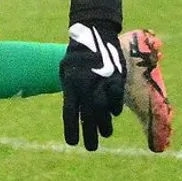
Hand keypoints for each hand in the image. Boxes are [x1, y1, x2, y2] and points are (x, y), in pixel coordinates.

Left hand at [61, 23, 125, 149]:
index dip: (71, 130)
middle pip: (87, 116)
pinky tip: (114, 114)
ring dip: (104, 125)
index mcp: (71, 85)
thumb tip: (75, 111)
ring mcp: (102, 82)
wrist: (94, 33)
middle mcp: (86, 86)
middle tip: (91, 148)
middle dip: (89, 135)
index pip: (69, 113)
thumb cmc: (76, 54)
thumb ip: (70, 90)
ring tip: (105, 134)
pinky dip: (115, 108)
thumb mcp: (66, 71)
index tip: (73, 143)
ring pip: (103, 110)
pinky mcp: (115, 77)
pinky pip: (116, 98)